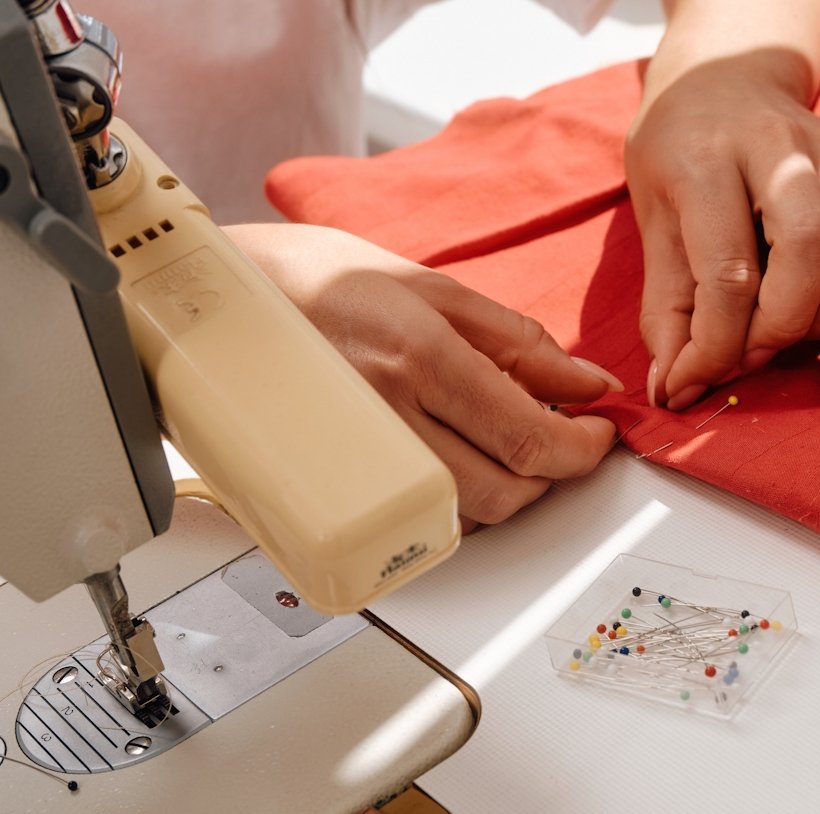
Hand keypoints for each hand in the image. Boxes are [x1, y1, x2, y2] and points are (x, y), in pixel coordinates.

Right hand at [224, 223, 621, 530]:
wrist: (221, 303)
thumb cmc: (319, 281)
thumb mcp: (433, 288)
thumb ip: (519, 343)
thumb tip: (588, 383)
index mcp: (421, 359)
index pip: (530, 439)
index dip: (583, 448)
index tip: (598, 435)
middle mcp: (388, 419)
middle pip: (503, 493)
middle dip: (548, 476)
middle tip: (556, 439)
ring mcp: (353, 464)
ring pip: (462, 519)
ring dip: (501, 490)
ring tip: (494, 440)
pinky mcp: (328, 493)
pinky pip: (413, 525)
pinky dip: (451, 504)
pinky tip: (447, 460)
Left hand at [625, 52, 819, 408]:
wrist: (720, 81)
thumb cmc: (679, 162)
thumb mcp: (652, 226)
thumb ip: (666, 312)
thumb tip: (674, 390)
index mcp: (708, 160)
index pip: (728, 271)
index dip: (714, 348)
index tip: (693, 380)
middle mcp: (782, 147)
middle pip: (812, 249)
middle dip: (783, 326)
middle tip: (754, 351)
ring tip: (800, 329)